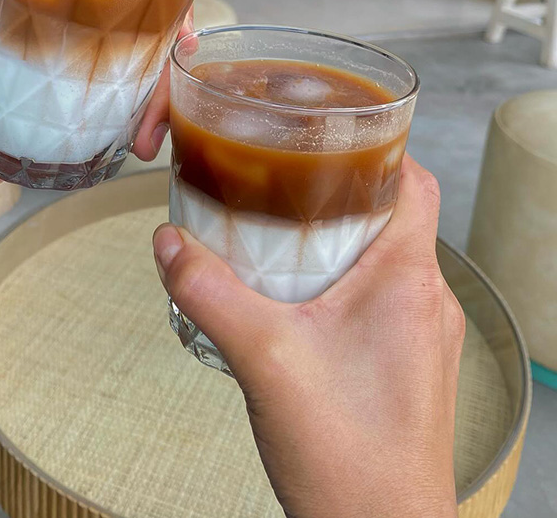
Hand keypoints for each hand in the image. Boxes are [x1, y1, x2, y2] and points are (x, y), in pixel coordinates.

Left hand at [0, 0, 182, 205]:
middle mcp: (57, 17)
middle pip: (138, 5)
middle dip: (171, 38)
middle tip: (169, 83)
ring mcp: (71, 63)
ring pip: (142, 57)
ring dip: (164, 89)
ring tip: (150, 134)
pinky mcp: (75, 106)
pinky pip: (127, 101)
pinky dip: (148, 118)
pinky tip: (145, 142)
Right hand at [152, 157, 464, 517]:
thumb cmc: (347, 459)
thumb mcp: (264, 361)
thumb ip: (211, 293)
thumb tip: (167, 242)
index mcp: (409, 279)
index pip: (412, 180)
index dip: (376, 148)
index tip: (326, 136)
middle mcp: (427, 299)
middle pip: (390, 212)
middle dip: (338, 190)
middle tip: (281, 181)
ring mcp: (420, 333)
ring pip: (381, 256)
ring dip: (335, 236)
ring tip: (276, 232)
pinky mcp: (405, 361)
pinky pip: (376, 295)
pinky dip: (338, 278)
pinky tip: (291, 297)